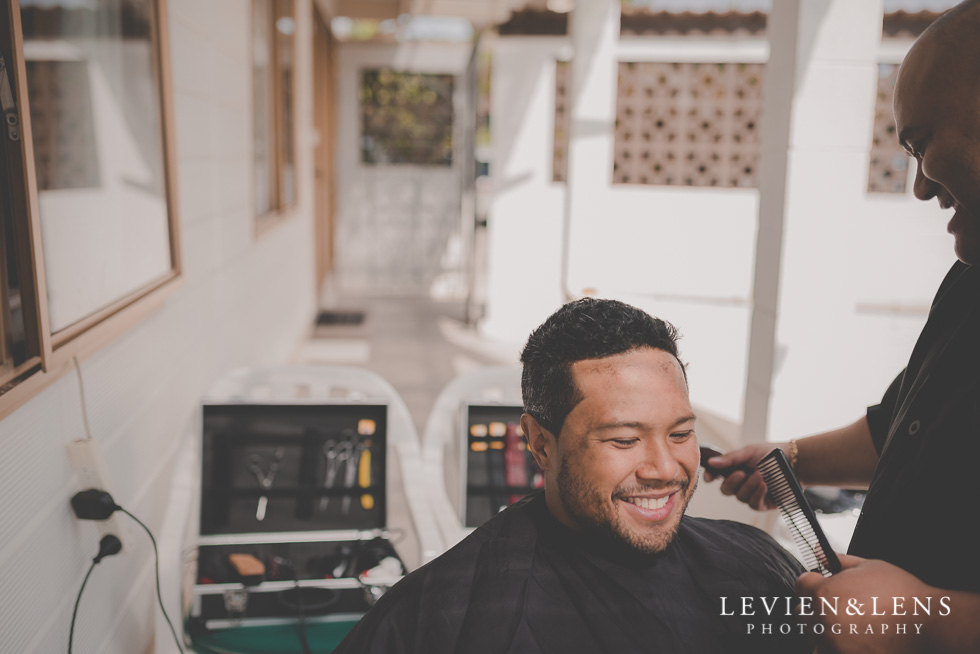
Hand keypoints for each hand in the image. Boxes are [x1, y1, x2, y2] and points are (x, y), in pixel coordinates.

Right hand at [702, 442, 788, 509]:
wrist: (795, 462)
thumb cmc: (772, 454)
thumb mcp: (749, 452)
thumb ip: (730, 459)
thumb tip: (711, 462)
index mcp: (734, 469)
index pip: (716, 476)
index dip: (710, 477)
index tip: (709, 477)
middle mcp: (741, 483)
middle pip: (726, 490)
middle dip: (732, 482)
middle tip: (741, 473)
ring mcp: (752, 494)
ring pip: (740, 497)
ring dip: (749, 486)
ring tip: (761, 476)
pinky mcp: (764, 504)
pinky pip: (753, 504)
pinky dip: (757, 495)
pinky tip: (764, 486)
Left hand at [795, 554, 935, 653]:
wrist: (927, 624)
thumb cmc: (901, 595)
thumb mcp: (868, 566)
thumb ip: (839, 560)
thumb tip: (820, 552)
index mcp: (825, 593)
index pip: (800, 585)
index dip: (812, 582)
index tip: (821, 584)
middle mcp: (824, 620)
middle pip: (804, 611)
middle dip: (817, 605)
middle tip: (840, 604)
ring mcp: (833, 643)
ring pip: (814, 634)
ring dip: (824, 628)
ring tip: (848, 623)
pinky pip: (825, 651)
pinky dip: (833, 646)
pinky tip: (850, 639)